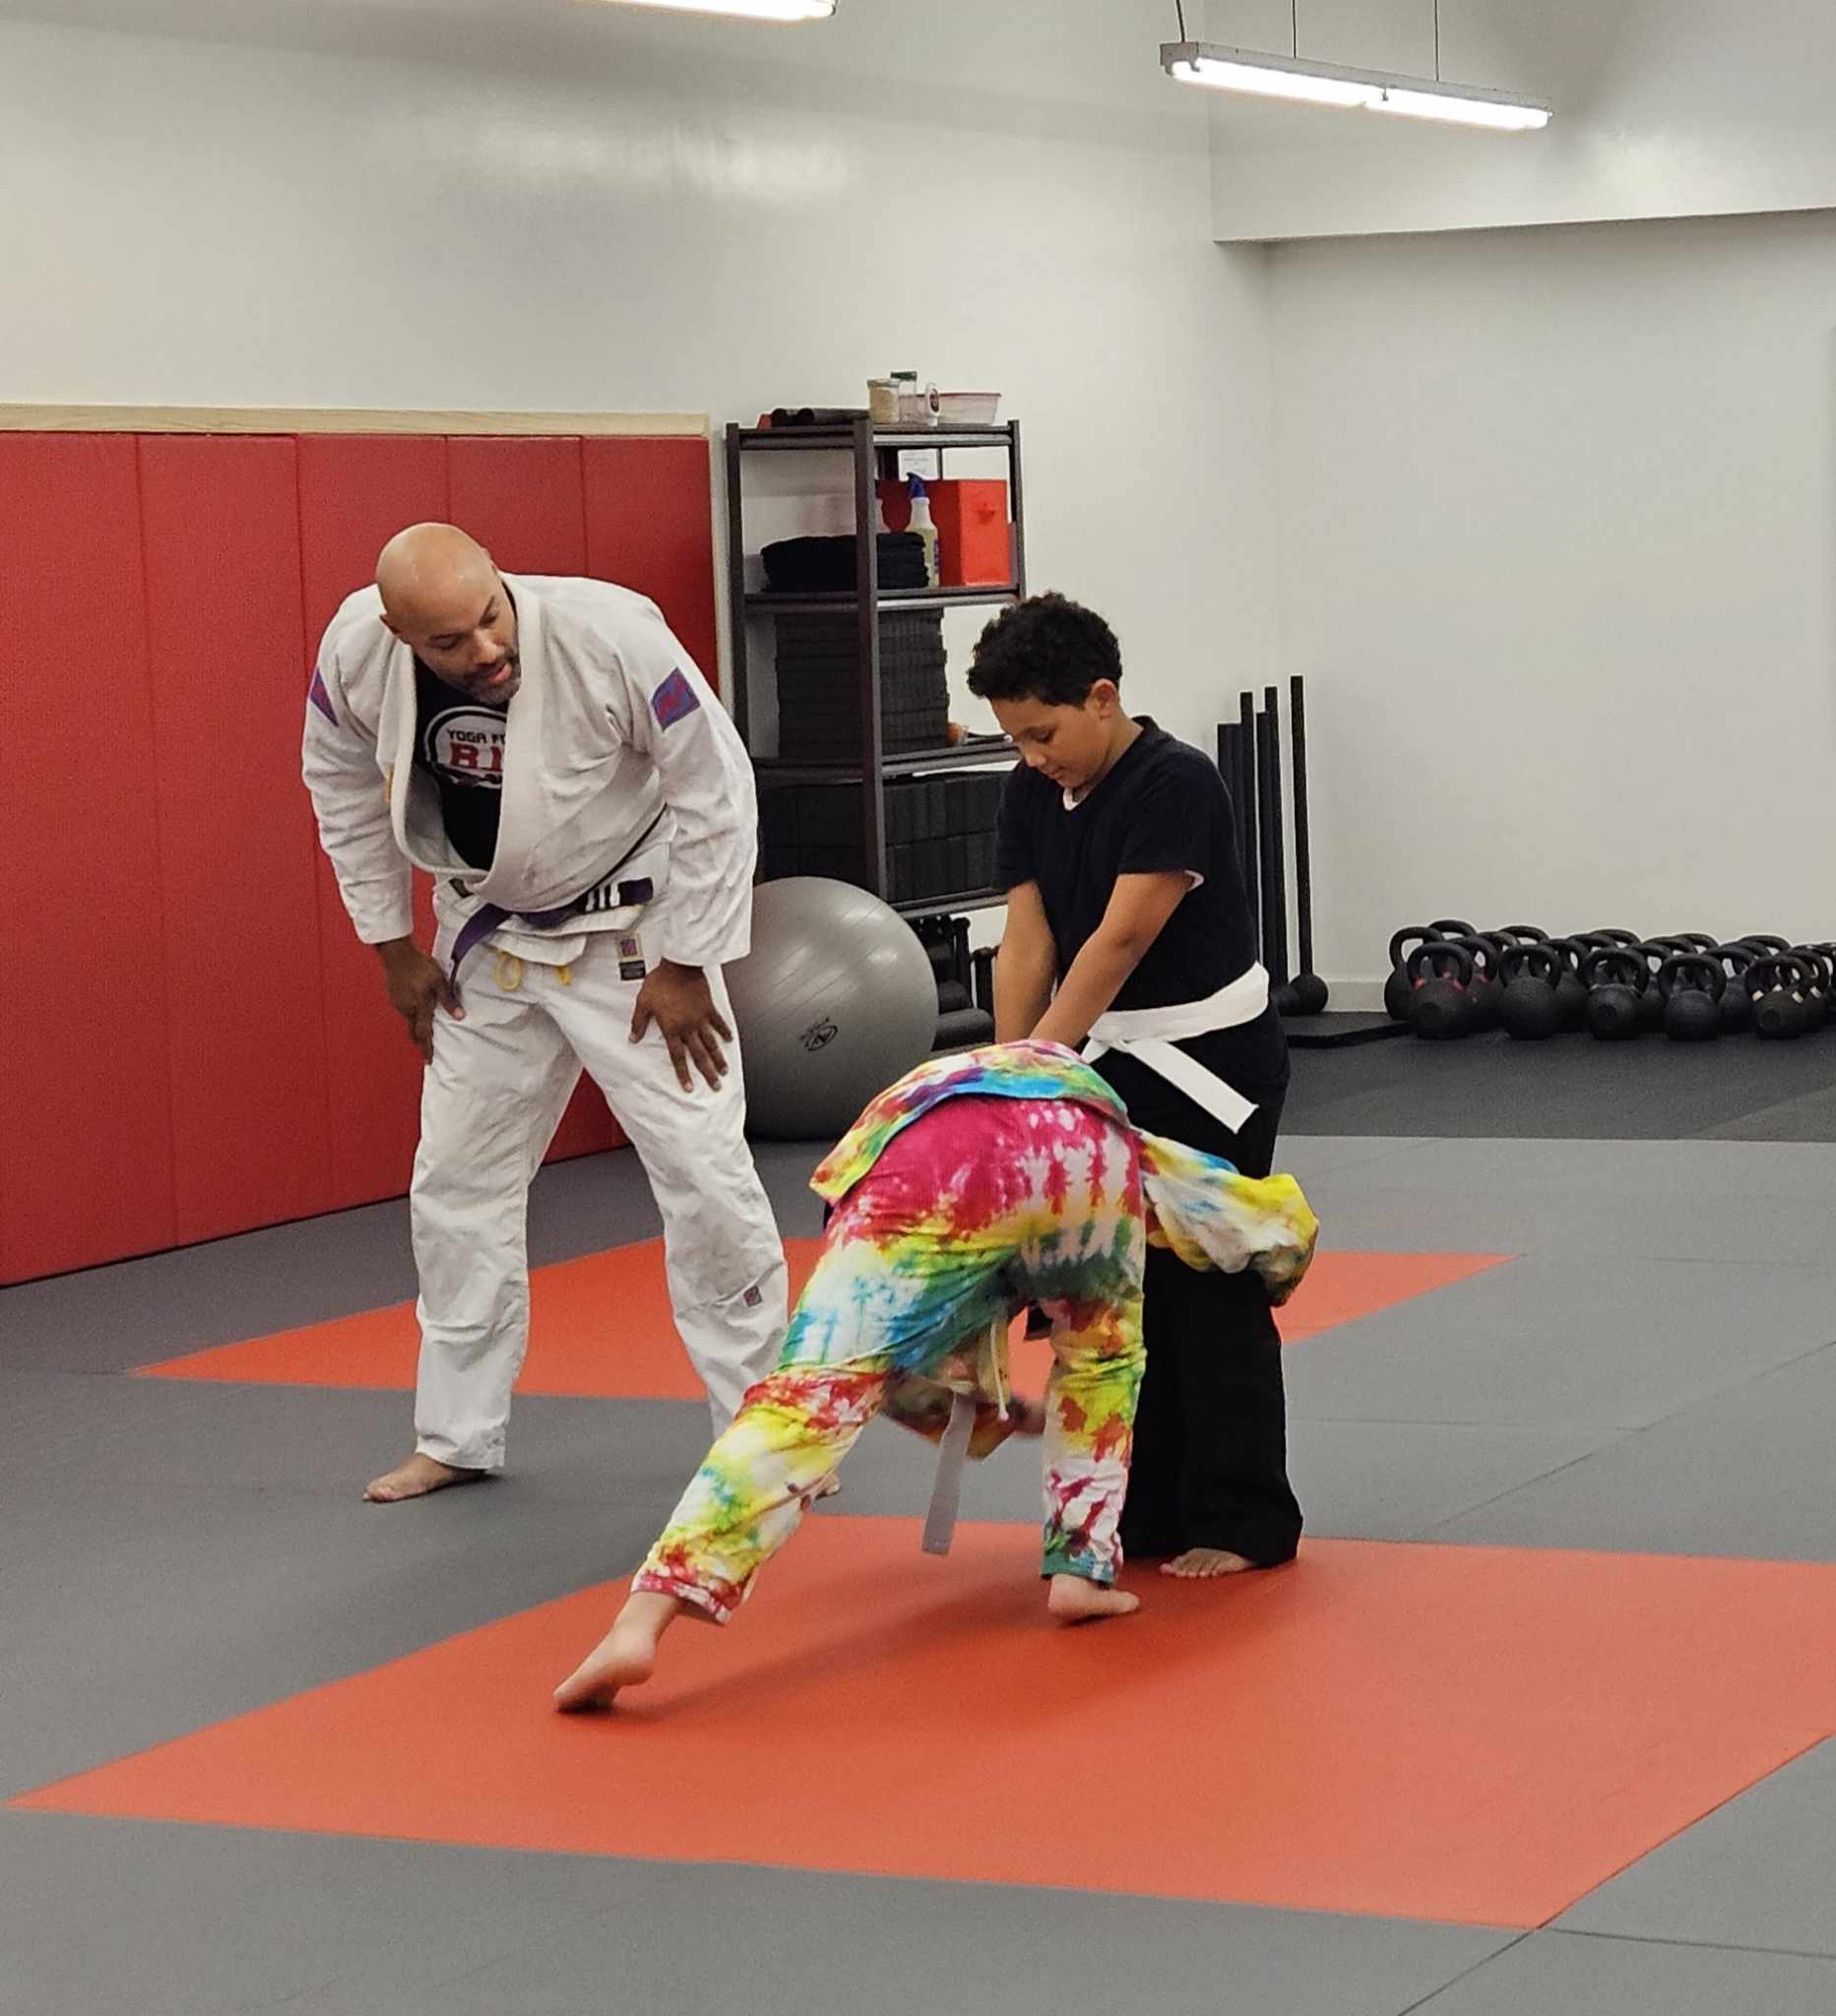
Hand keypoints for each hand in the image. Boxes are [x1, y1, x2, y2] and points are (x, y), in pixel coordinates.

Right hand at [377, 938, 462, 1063]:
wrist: (397, 954)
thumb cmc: (419, 965)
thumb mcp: (440, 982)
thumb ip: (449, 1001)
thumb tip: (460, 1016)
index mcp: (419, 1007)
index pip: (424, 1034)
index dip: (427, 1048)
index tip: (429, 1060)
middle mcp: (407, 1008)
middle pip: (414, 1031)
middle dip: (421, 1041)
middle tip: (427, 1050)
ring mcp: (399, 1003)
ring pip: (410, 1019)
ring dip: (417, 1024)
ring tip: (425, 1025)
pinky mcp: (394, 996)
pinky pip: (405, 1009)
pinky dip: (412, 1011)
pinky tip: (416, 1006)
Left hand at [630, 960, 731, 1091]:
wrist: (679, 966)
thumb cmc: (660, 982)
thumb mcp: (643, 1002)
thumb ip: (639, 1022)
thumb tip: (633, 1038)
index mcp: (671, 1028)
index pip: (677, 1056)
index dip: (683, 1073)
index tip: (688, 1087)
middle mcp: (688, 1027)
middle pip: (699, 1055)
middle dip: (707, 1073)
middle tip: (715, 1086)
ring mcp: (700, 1018)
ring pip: (711, 1043)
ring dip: (718, 1058)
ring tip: (724, 1071)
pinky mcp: (709, 1007)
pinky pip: (718, 1022)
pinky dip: (724, 1031)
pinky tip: (729, 1039)